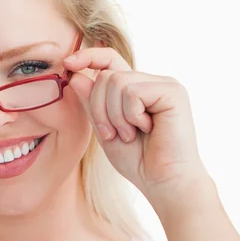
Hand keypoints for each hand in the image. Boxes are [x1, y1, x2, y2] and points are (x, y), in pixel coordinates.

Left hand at [63, 47, 213, 211]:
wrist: (164, 182)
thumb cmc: (138, 161)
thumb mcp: (104, 129)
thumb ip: (91, 103)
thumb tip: (75, 75)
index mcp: (134, 89)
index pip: (109, 60)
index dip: (88, 57)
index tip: (67, 63)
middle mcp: (150, 82)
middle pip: (106, 75)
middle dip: (99, 108)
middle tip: (112, 134)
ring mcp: (163, 85)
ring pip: (116, 82)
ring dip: (114, 115)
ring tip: (130, 134)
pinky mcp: (172, 91)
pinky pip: (132, 92)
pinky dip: (130, 116)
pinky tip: (147, 130)